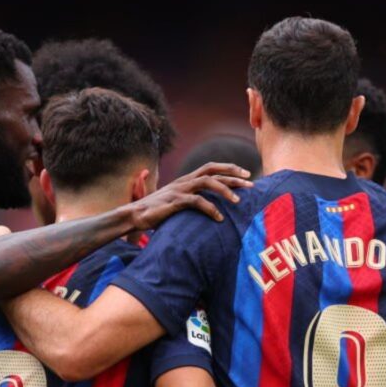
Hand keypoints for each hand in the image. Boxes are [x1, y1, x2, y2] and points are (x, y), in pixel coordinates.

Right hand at [126, 162, 252, 228]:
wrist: (135, 215)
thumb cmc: (157, 212)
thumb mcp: (177, 202)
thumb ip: (191, 201)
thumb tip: (208, 208)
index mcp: (186, 180)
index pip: (211, 168)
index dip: (229, 168)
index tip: (245, 174)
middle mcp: (184, 181)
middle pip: (213, 171)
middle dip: (233, 175)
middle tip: (250, 183)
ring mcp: (179, 190)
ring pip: (207, 182)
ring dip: (225, 190)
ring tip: (237, 201)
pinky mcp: (175, 201)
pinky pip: (197, 201)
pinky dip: (210, 209)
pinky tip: (219, 218)